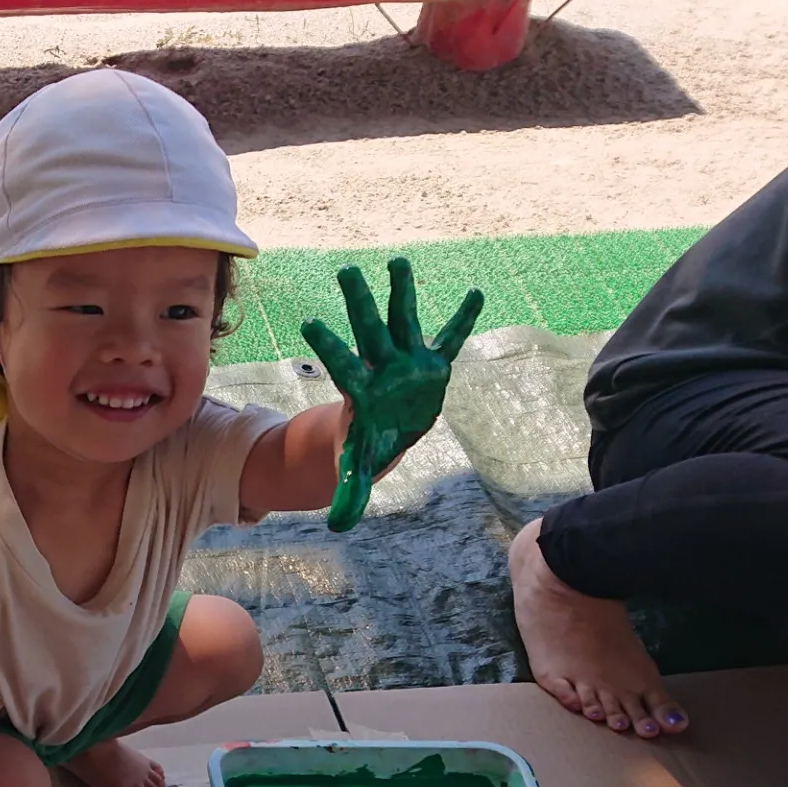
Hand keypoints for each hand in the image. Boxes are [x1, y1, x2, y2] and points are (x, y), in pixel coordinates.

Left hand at [300, 257, 483, 532]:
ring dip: (401, 292)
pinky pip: (450, 338)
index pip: (341, 364)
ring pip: (403, 321)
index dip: (329, 345)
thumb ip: (349, 493)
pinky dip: (463, 319)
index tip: (310, 322)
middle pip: (368, 331)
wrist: (387, 431)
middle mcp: (381, 367)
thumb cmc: (367, 445)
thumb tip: (338, 525)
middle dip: (359, 303)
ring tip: (397, 261)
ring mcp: (406, 361)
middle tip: (346, 270)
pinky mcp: (433, 363)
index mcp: (360, 390)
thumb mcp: (357, 469)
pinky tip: (477, 293)